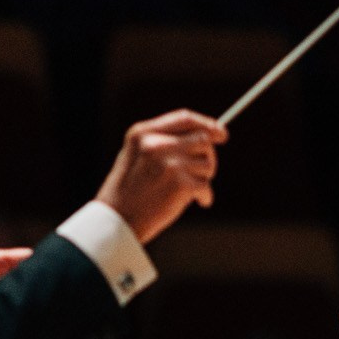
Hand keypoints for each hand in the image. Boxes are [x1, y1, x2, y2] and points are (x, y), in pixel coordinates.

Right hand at [95, 110, 224, 242]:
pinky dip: (205, 195)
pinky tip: (197, 201)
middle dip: (209, 156)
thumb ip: (163, 141)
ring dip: (204, 178)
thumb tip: (205, 135)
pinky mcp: (180, 184)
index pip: (184, 118)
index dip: (207, 124)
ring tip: (188, 190)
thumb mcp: (137, 155)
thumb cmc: (129, 190)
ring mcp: (169, 163)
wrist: (117, 220)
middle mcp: (156, 144)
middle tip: (205, 172)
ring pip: (207, 163)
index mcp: (143, 133)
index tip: (221, 133)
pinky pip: (205, 185)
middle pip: (202, 139)